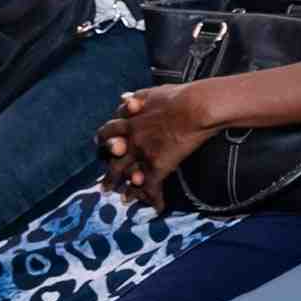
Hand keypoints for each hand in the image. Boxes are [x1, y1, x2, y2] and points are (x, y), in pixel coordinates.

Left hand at [95, 84, 218, 209]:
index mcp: (128, 120)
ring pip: (124, 174)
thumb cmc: (178, 96)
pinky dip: (153, 198)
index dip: (105, 142)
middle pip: (111, 158)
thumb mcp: (151, 93)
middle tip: (106, 186)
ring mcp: (142, 153)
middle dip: (109, 172)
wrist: (196, 107)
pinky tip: (157, 206)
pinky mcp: (157, 165)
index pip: (107, 133)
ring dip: (123, 188)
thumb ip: (136, 98)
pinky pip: (150, 186)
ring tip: (124, 200)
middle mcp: (129, 138)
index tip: (105, 148)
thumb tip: (123, 98)